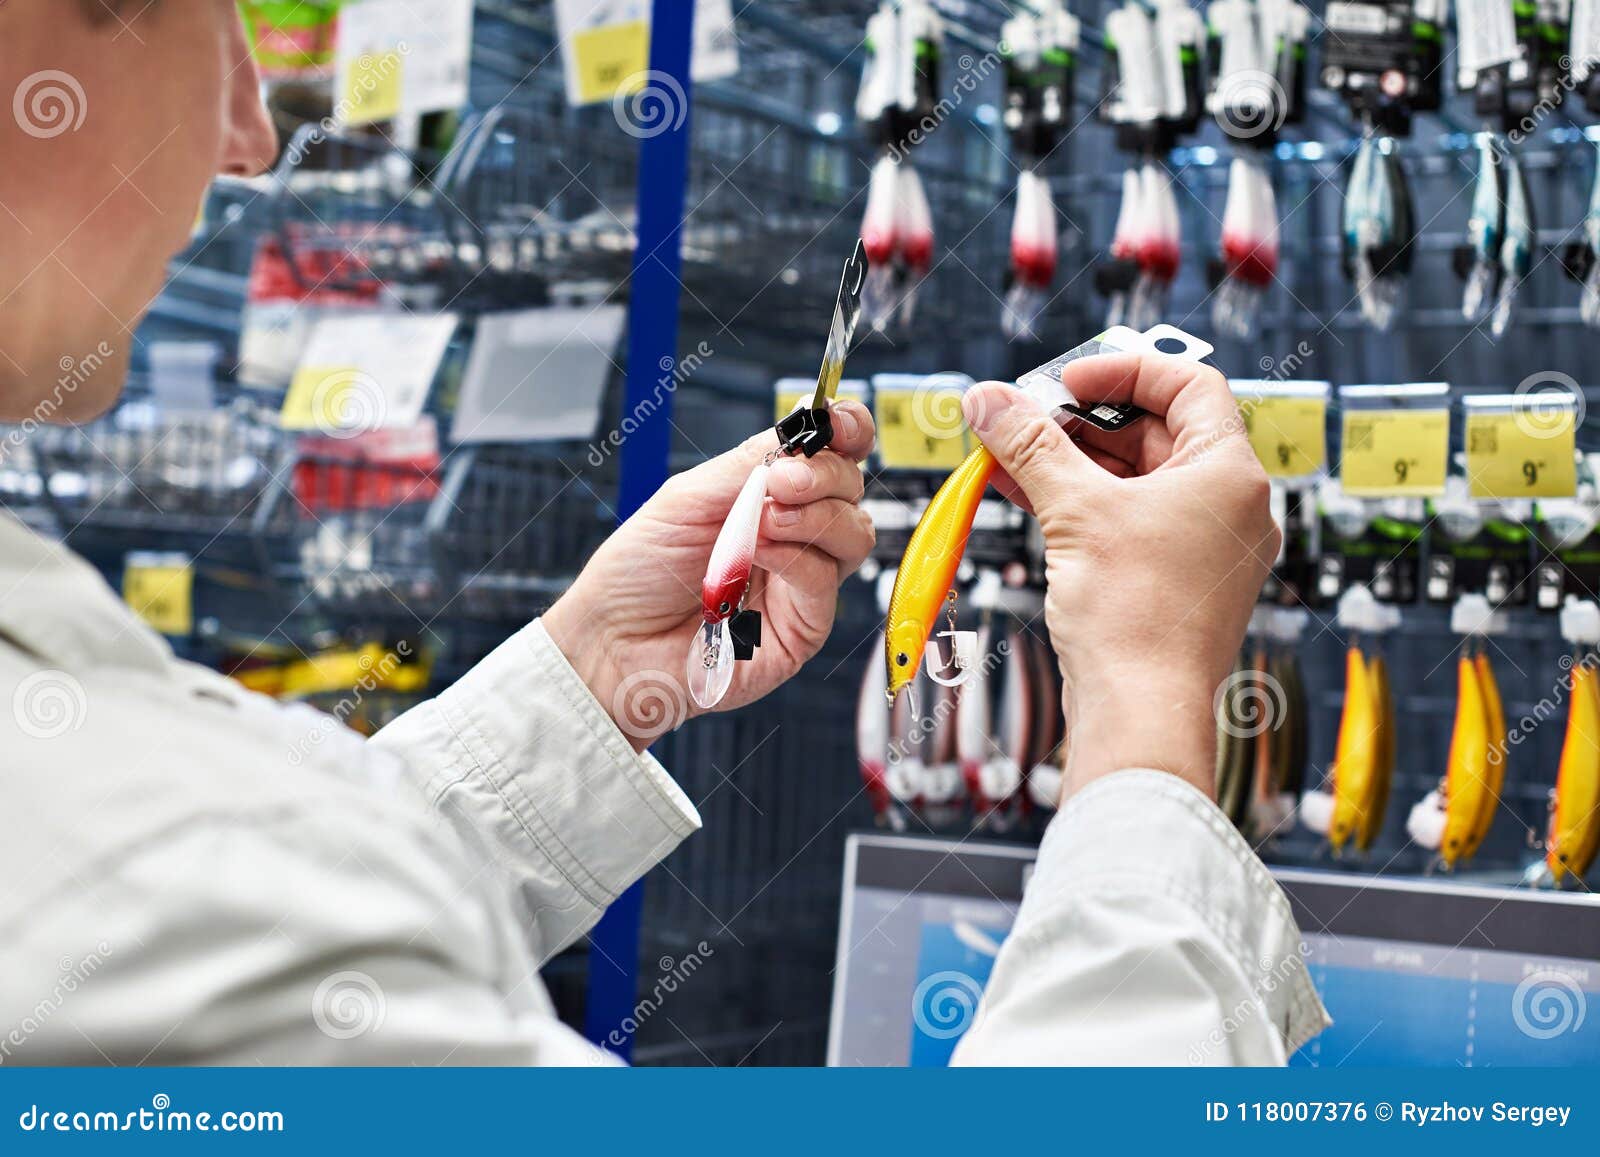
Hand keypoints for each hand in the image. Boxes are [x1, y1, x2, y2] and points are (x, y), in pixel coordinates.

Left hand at [544, 402, 876, 751]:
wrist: (611, 640)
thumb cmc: (638, 572)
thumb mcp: (687, 497)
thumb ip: (746, 465)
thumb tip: (800, 434)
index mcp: (772, 495)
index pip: (834, 455)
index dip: (848, 430)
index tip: (835, 422)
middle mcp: (797, 535)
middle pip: (851, 489)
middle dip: (824, 475)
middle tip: (782, 480)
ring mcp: (803, 582)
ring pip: (854, 534)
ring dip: (815, 516)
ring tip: (765, 520)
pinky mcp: (803, 628)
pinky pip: (823, 580)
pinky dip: (795, 559)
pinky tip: (760, 554)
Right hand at [962, 354, 1277, 802]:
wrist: (1141, 713)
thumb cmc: (1137, 620)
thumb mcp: (1075, 511)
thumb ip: (1029, 445)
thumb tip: (989, 399)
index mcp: (1230, 475)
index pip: (1188, 385)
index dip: (1123, 370)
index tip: (1065, 381)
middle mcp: (1227, 507)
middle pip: (1153, 430)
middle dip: (1080, 420)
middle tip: (1022, 417)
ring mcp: (1201, 546)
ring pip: (1133, 478)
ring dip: (1069, 461)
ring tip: (1007, 453)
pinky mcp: (1171, 580)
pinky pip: (1125, 520)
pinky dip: (1079, 502)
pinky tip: (1022, 492)